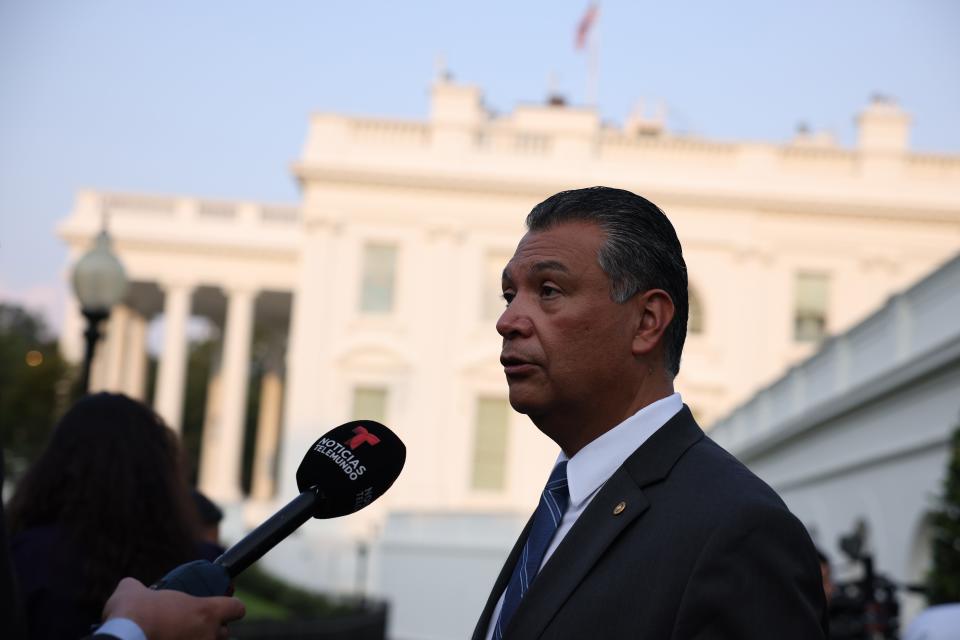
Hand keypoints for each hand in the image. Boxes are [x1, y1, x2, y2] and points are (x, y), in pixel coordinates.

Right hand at [102, 577, 245, 639]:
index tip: (224, 605)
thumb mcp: (134, 589)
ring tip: (180, 637)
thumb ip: (141, 586)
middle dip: (212, 629)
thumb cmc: (132, 613)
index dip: (231, 606)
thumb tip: (132, 586)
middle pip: (224, 633)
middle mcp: (208, 634)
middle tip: (192, 626)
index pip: (237, 608)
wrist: (123, 638)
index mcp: (206, 611)